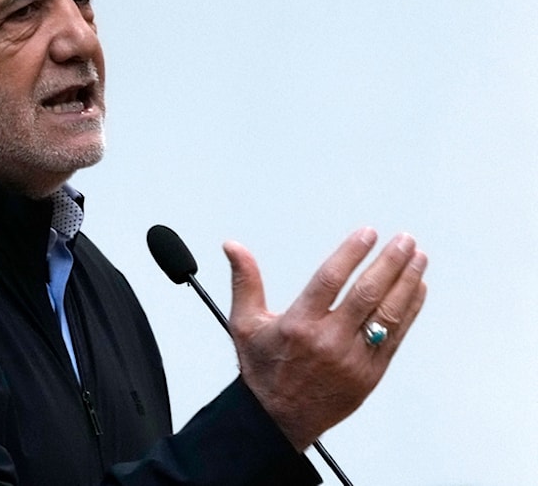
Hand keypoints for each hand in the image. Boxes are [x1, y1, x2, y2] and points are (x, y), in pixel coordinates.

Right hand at [223, 228, 427, 450]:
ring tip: (418, 258)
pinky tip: (417, 289)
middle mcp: (328, 342)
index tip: (366, 233)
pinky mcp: (370, 374)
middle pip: (366, 294)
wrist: (278, 419)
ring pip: (387, 315)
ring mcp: (353, 359)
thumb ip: (245, 280)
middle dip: (390, 262)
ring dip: (406, 283)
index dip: (351, 253)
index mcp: (299, 325)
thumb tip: (234, 247)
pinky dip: (409, 311)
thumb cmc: (264, 370)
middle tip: (403, 240)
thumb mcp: (245, 323)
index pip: (330, 280)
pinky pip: (396, 338)